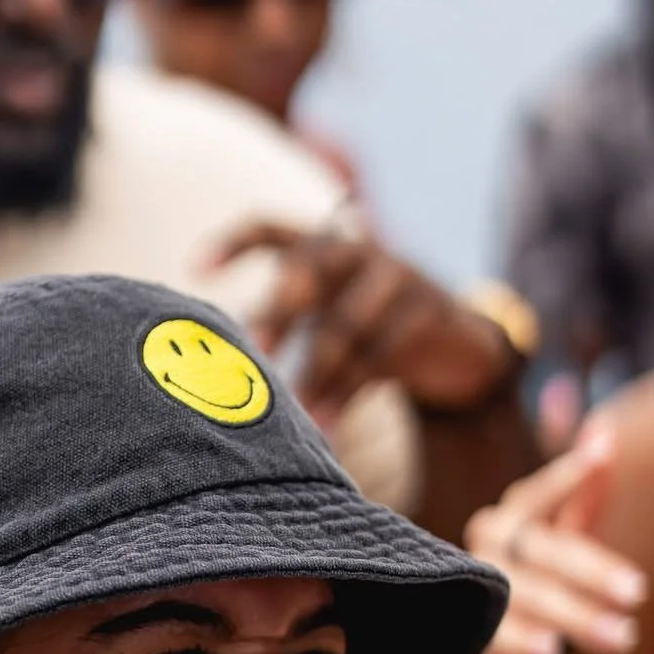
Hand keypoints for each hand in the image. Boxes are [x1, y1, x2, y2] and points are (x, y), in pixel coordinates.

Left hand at [210, 221, 513, 428]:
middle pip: (309, 270)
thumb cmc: (372, 334)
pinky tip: (326, 423)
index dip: (235, 242)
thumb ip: (287, 323)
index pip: (273, 230)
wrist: (458, 348)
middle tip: (253, 350)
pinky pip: (380, 354)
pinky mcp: (428, 311)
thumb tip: (219, 367)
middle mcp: (358, 250)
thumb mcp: (331, 316)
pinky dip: (348, 393)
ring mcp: (397, 276)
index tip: (195, 268)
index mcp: (326, 246)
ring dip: (315, 371)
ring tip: (294, 411)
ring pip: (345, 322)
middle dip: (278, 311)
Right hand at [463, 426, 647, 653]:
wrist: (479, 647)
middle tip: (639, 593)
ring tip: (624, 638)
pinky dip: (524, 642)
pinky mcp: (467, 631)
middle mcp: (489, 544)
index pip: (539, 491)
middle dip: (594, 573)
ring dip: (576, 617)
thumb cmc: (532, 582)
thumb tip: (606, 430)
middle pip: (545, 551)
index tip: (599, 457)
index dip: (567, 475)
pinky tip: (554, 653)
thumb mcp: (560, 538)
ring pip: (529, 596)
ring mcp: (474, 587)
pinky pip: (497, 635)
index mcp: (512, 516)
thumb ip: (584, 494)